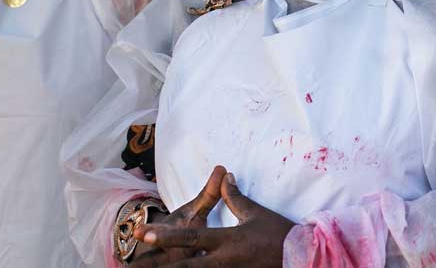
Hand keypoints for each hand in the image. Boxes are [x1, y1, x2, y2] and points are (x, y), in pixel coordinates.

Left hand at [133, 169, 293, 267]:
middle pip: (185, 265)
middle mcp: (223, 261)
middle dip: (159, 264)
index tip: (145, 233)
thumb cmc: (278, 234)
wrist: (301, 257)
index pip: (191, 237)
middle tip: (134, 264)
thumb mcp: (255, 213)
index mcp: (227, 241)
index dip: (166, 236)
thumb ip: (235, 197)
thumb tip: (224, 176)